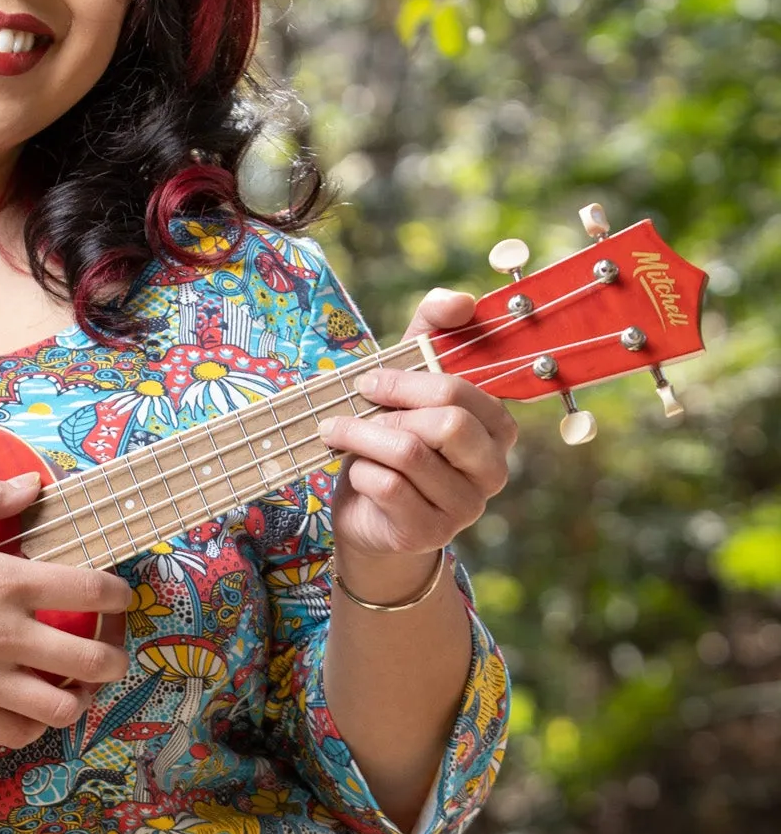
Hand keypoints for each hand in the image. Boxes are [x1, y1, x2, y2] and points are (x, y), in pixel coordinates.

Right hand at [0, 471, 132, 746]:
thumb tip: (33, 484)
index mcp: (2, 581)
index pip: (92, 591)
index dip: (120, 595)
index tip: (119, 597)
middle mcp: (3, 635)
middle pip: (94, 661)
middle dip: (114, 658)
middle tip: (108, 653)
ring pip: (64, 708)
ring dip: (80, 698)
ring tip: (75, 687)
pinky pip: (21, 734)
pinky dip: (35, 724)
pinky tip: (30, 706)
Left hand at [323, 288, 514, 601]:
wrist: (372, 516)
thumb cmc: (394, 443)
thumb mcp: (410, 385)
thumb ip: (433, 333)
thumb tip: (461, 300)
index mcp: (497, 429)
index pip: (463, 392)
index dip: (408, 380)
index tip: (368, 380)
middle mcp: (493, 470)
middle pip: (447, 423)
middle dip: (388, 409)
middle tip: (350, 406)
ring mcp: (465, 507)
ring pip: (411, 454)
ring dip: (361, 437)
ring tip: (336, 434)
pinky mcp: (429, 533)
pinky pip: (388, 488)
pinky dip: (360, 472)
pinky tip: (355, 472)